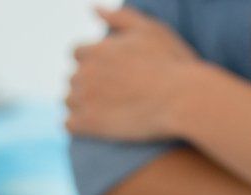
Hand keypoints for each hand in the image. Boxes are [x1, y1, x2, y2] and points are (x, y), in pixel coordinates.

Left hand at [66, 6, 201, 141]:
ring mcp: (84, 100)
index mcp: (95, 50)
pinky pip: (69, 125)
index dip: (93, 62)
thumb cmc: (170, 63)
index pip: (77, 53)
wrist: (181, 100)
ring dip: (82, 105)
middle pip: (74, 78)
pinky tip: (98, 127)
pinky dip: (80, 125)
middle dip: (89, 84)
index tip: (111, 73)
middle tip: (114, 94)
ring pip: (70, 101)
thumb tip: (92, 8)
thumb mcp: (149, 30)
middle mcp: (84, 73)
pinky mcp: (88, 125)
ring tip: (107, 111)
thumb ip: (119, 17)